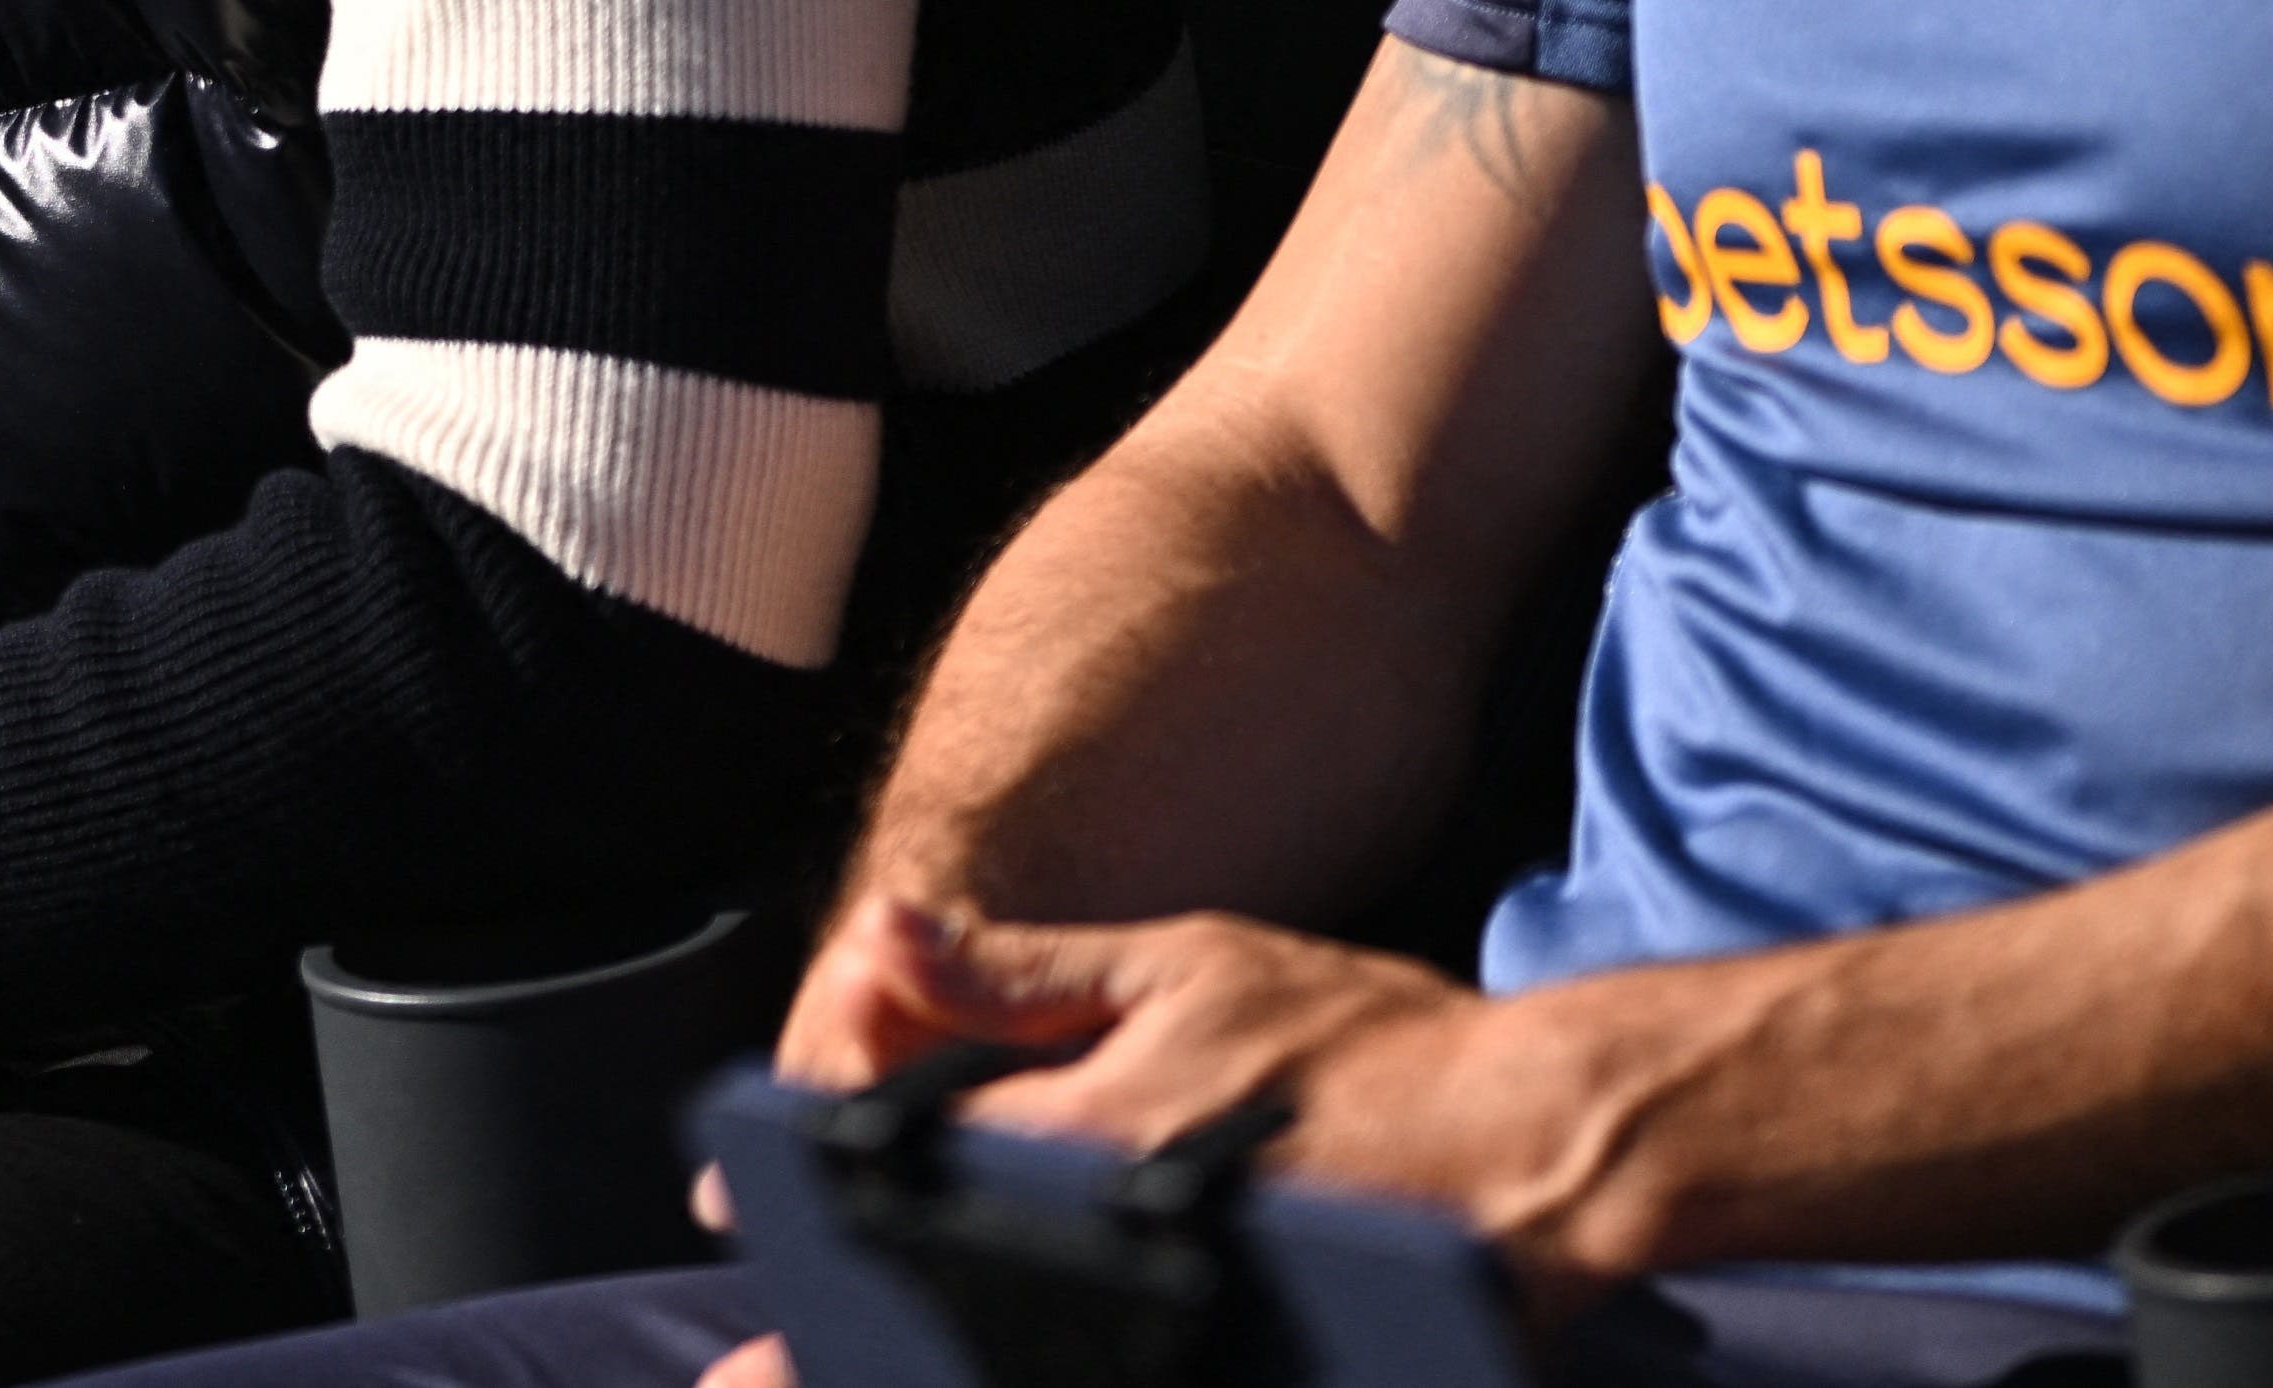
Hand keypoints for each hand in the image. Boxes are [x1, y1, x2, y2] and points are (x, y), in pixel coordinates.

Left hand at [783, 896, 1654, 1316]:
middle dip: (840, 1328)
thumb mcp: (1183, 966)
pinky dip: (1078, 1374)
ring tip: (870, 1367)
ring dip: (951, 1358)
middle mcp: (1127, 1229)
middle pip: (951, 1290)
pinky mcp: (1260, 1366)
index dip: (804, 1185)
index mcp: (1090, 1125)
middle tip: (746, 1369)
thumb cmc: (1362, 1039)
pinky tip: (1025, 1373)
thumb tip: (878, 928)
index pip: (906, 1162)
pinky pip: (1142, 1380)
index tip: (724, 1212)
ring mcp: (1194, 1314)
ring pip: (1035, 1350)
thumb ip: (1024, 973)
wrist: (1548, 1139)